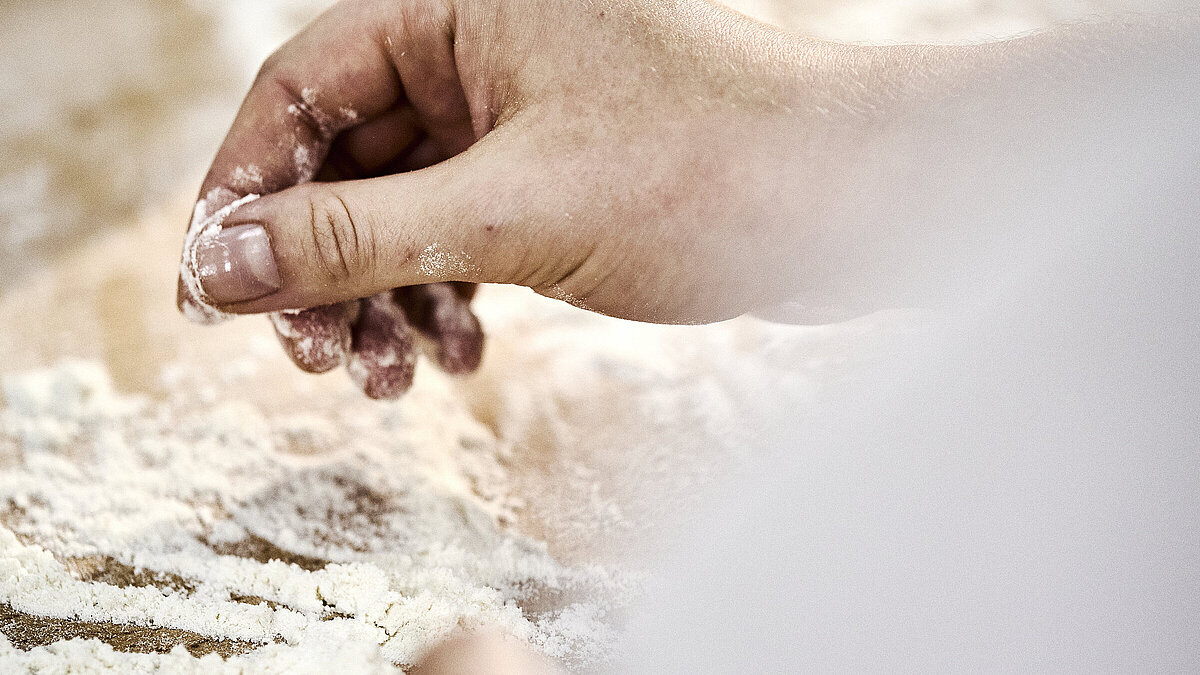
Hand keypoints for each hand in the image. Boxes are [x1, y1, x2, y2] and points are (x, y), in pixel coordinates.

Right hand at [177, 0, 874, 394]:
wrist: (858, 204)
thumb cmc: (709, 170)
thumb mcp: (509, 210)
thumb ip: (354, 237)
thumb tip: (218, 265)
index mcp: (459, 7)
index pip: (300, 91)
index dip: (243, 192)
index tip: (211, 291)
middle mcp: (482, 50)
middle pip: (345, 160)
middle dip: (321, 266)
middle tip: (311, 356)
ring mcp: (521, 116)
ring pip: (402, 211)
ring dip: (381, 297)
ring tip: (388, 378)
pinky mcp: (555, 176)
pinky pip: (461, 237)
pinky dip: (444, 297)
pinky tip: (456, 353)